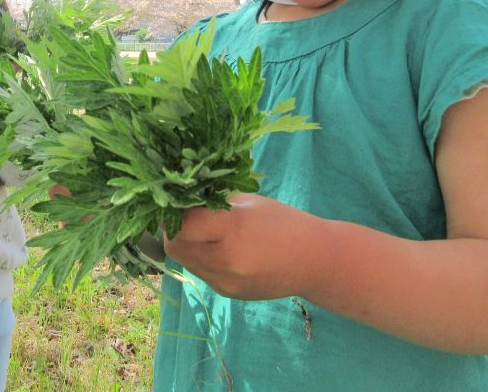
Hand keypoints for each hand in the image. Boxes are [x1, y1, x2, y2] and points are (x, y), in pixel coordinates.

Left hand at [163, 194, 327, 300]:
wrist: (315, 263)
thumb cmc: (284, 222)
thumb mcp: (248, 202)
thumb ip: (214, 201)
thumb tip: (181, 195)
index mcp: (233, 231)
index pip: (183, 223)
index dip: (174, 209)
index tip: (175, 196)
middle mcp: (226, 261)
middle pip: (176, 244)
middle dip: (172, 226)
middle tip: (179, 210)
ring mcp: (225, 282)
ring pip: (183, 259)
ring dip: (182, 240)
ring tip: (194, 225)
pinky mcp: (226, 292)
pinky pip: (199, 270)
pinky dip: (197, 255)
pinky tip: (211, 243)